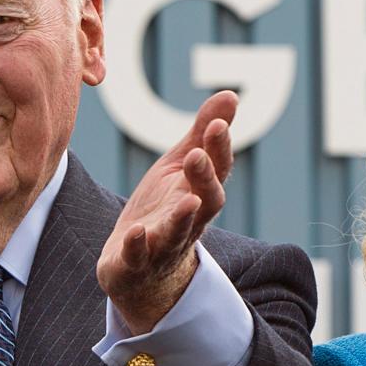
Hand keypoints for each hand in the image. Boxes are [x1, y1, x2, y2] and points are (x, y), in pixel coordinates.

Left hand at [96, 91, 236, 334]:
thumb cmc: (162, 209)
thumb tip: (230, 95)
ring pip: (178, 232)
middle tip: (197, 155)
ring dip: (182, 217)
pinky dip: (138, 245)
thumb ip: (200, 134)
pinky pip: (138, 256)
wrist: (138, 269)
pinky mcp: (136, 263)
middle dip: (204, 179)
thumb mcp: (178, 168)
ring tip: (186, 200)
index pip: (216, 170)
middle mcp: (188, 221)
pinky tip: (135, 231)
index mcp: (198, 193)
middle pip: (206, 202)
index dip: (218, 148)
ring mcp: (163, 244)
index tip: (218, 123)